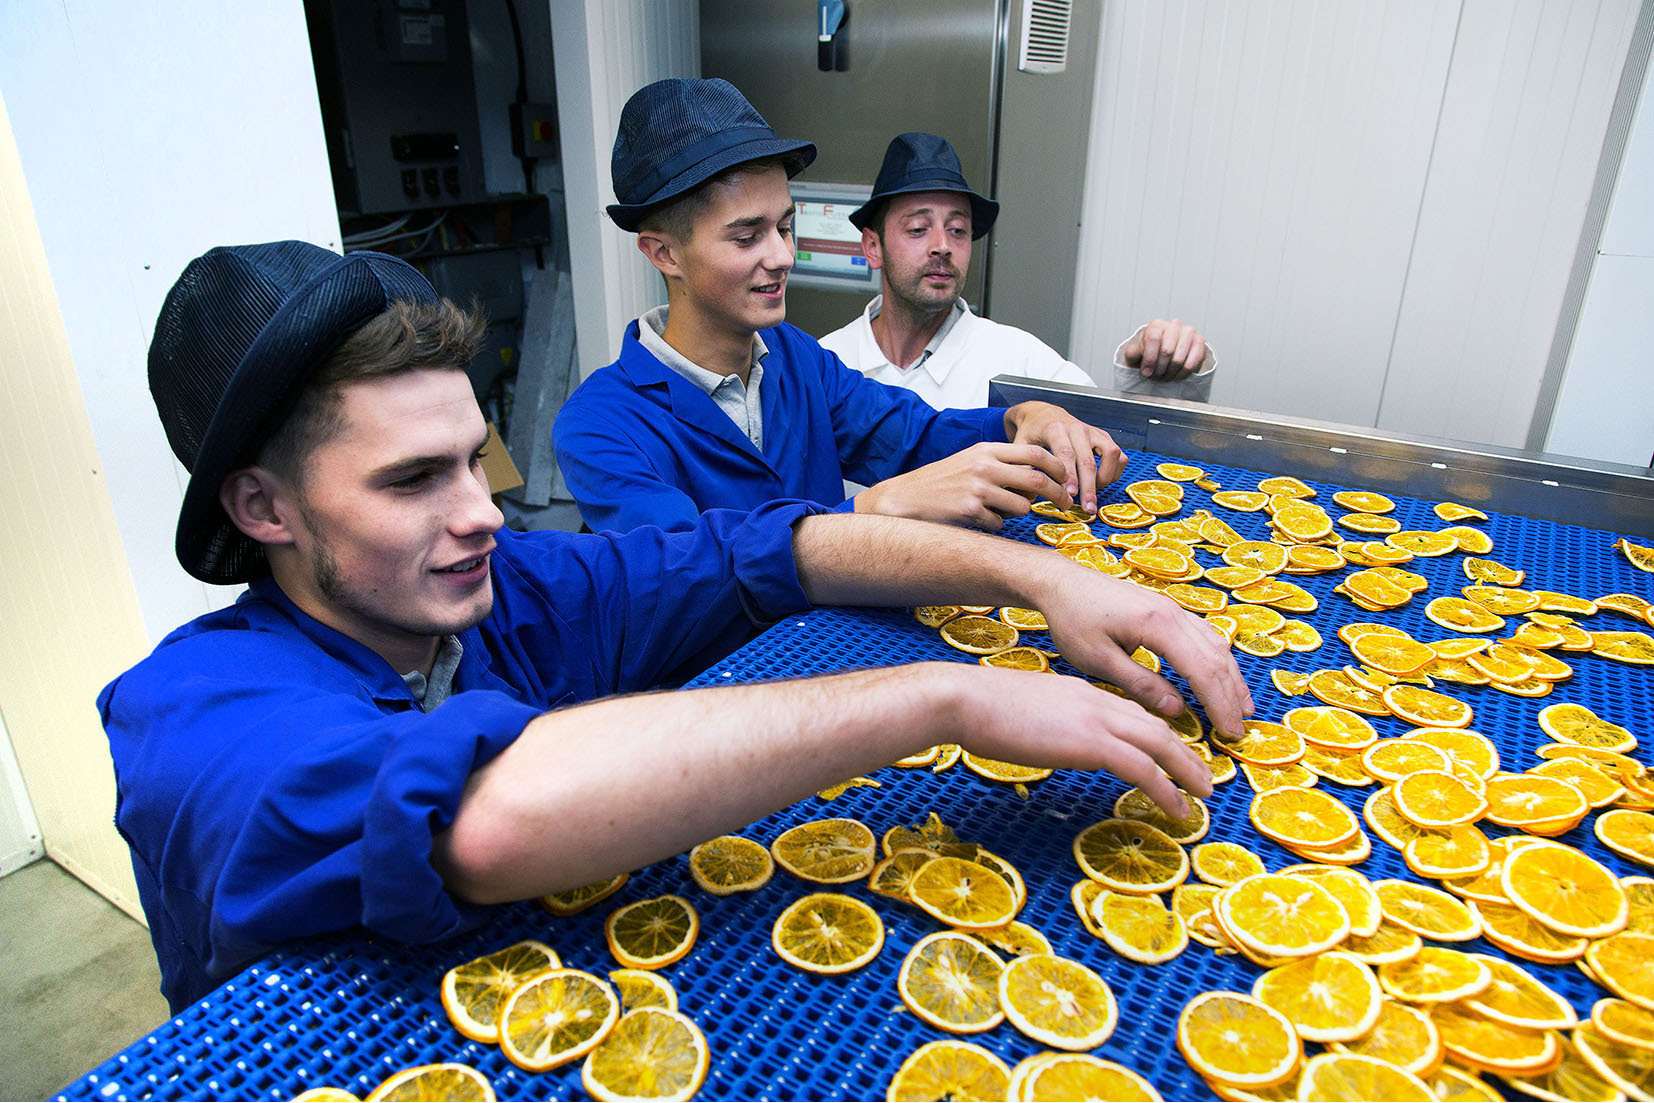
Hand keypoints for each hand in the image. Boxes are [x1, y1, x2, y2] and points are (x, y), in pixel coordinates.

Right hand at [857, 442, 1071, 528]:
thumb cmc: (940, 481)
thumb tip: (1037, 476)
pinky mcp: (970, 510)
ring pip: (1021, 506)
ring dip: (1019, 512)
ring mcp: (978, 488)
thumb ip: (1001, 464)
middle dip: (1058, 494)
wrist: (905, 498)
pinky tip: (977, 519)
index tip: (1066, 480)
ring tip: (1000, 511)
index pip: (1036, 453)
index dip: (1058, 467)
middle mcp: (985, 466)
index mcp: (987, 450)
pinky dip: (994, 525)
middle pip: (1038, 480)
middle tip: (1064, 504)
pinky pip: (999, 523)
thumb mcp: (970, 461)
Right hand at [946, 664, 1212, 817]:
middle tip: (1202, 776)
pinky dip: (1166, 789)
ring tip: (1202, 793)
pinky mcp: (1092, 743)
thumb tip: (1054, 740)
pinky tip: (1177, 808)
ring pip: (1160, 743)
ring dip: (1186, 770)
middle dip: (1184, 752)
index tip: (1169, 754)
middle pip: (1156, 725)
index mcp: (1082, 692)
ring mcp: (1097, 719)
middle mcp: (1097, 700)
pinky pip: (1143, 767)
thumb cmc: (980, 709)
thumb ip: (1051, 723)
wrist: (966, 700)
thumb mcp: (1027, 711)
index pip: (1131, 712)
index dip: (1156, 735)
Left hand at [1004, 400, 1124, 514]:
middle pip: (1088, 459)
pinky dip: (1115, 471)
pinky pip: (1119, 455)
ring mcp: (1093, 431)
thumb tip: (1028, 491)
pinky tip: (1102, 483)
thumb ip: (1023, 466)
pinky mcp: (1103, 437)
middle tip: (1087, 508)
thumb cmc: (1031, 433)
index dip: (1070, 476)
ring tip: (1093, 494)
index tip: (1070, 495)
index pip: (1066, 453)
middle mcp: (1077, 428)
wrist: (1043, 414)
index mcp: (1055, 429)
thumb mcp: (1020, 445)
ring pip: (1111, 453)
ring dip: (1105, 477)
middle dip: (1089, 487)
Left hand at [1030, 564, 1252, 742]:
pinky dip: (1218, 658)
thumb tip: (1177, 709)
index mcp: (1158, 625)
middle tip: (1240, 730)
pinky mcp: (1165, 608)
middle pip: (1216, 658)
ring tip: (1242, 706)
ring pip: (1215, 644)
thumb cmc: (1072, 620)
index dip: (1219, 704)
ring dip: (1231, 677)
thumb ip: (1140, 684)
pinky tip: (1221, 674)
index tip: (1230, 733)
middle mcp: (1173, 613)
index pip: (1202, 671)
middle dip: (1231, 696)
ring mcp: (1172, 608)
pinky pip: (1203, 634)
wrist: (1060, 582)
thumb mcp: (1099, 660)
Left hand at [1121, 319, 1209, 382]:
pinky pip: (1192, 363)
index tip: (1146, 373)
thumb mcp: (1136, 352)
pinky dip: (1182, 374)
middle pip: (1167, 351)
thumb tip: (1139, 358)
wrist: (1165, 350)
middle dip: (1159, 369)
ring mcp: (1189, 332)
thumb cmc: (1150, 350)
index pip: (1153, 338)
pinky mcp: (1199, 342)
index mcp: (1156, 325)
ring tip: (1164, 377)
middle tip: (1156, 377)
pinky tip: (1176, 376)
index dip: (1149, 359)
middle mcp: (1174, 325)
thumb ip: (1133, 353)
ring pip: (1179, 359)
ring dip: (1170, 373)